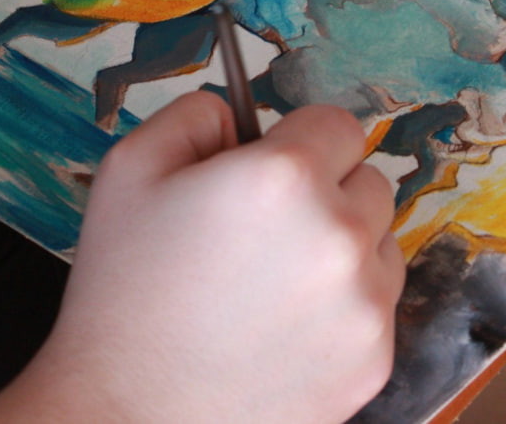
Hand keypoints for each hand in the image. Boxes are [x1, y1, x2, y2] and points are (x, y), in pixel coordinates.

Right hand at [0, 92, 404, 422]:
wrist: (126, 414)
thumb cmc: (123, 294)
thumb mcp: (130, 167)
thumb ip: (198, 113)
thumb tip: (242, 112)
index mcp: (283, 177)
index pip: (339, 123)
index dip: (298, 141)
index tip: (270, 168)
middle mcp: (339, 234)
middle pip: (370, 180)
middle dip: (326, 192)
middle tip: (263, 230)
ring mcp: (364, 304)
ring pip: (382, 243)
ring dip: (343, 248)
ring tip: (272, 282)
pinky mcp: (374, 360)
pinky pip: (378, 306)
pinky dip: (343, 308)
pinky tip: (283, 326)